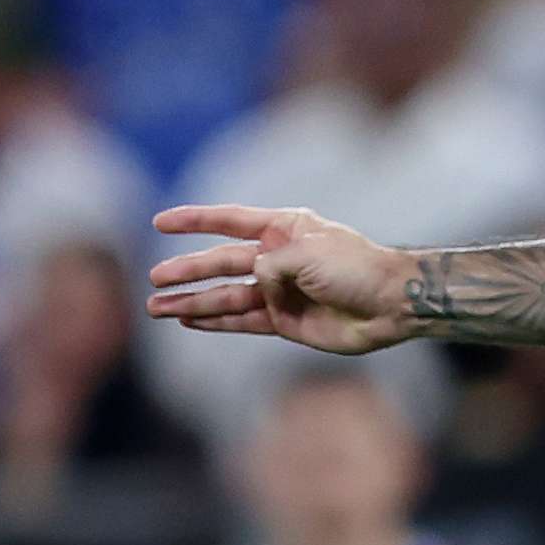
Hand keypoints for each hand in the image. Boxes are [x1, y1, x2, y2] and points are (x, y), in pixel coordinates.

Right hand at [144, 205, 422, 354]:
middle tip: (153, 281)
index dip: (194, 221)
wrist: (391, 304)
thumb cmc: (356, 268)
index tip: (160, 222)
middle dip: (186, 271)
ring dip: (192, 302)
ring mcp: (279, 291)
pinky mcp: (285, 321)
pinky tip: (188, 322)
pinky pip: (243, 321)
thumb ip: (269, 266)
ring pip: (225, 296)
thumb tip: (252, 283)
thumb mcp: (306, 255)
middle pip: (220, 263)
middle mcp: (276, 258)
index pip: (229, 221)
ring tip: (157, 308)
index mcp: (283, 229)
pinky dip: (216, 323)